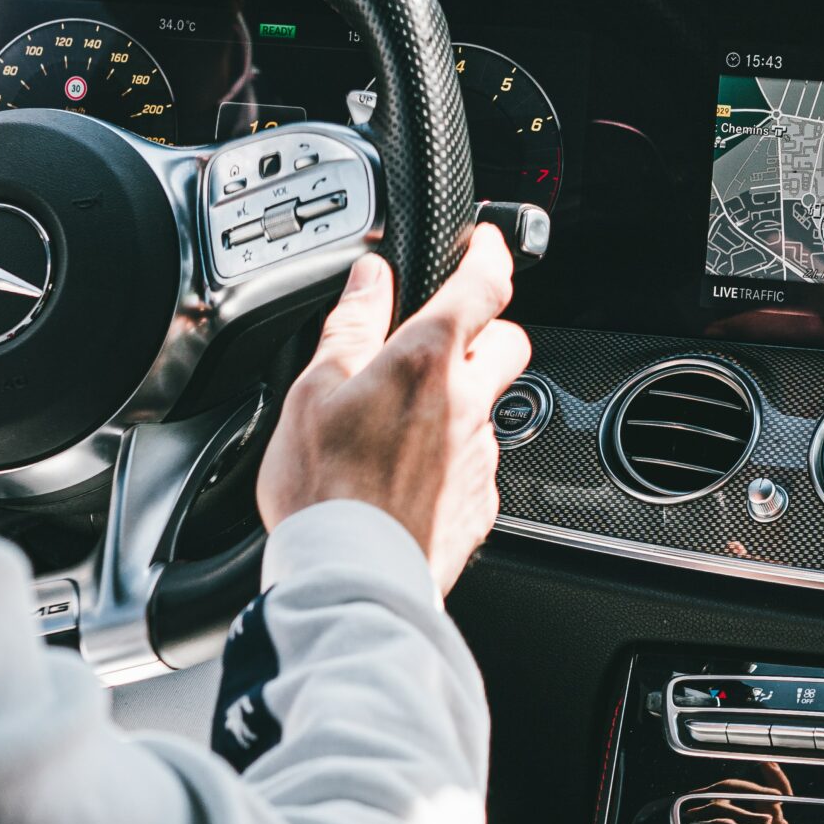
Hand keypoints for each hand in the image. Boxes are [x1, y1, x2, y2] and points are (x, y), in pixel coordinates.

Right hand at [254, 227, 532, 591]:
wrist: (353, 579)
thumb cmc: (325, 490)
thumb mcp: (314, 390)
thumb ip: (351, 326)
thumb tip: (370, 278)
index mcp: (428, 362)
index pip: (483, 286)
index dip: (490, 255)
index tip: (486, 244)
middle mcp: (469, 404)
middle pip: (509, 344)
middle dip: (488, 331)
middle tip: (448, 338)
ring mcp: (480, 456)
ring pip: (490, 406)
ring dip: (461, 401)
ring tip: (402, 422)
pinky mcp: (479, 503)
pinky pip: (476, 463)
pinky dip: (451, 457)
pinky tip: (408, 474)